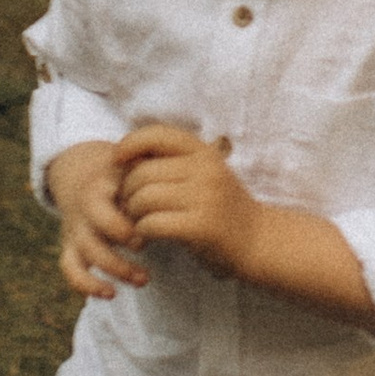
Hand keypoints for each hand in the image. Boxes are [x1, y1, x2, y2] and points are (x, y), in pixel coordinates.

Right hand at [46, 140, 144, 298]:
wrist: (90, 174)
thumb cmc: (125, 171)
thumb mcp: (135, 164)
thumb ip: (153, 170)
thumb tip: (185, 178)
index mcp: (97, 190)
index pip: (100, 211)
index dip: (122, 226)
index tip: (149, 227)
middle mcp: (83, 213)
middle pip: (92, 241)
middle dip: (119, 254)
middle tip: (146, 249)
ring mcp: (76, 232)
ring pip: (83, 257)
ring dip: (114, 270)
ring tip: (144, 279)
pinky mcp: (72, 247)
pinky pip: (71, 271)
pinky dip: (86, 285)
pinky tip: (111, 293)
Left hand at [109, 120, 259, 276]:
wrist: (257, 241)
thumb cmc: (221, 208)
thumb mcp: (205, 174)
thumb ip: (173, 163)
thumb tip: (125, 157)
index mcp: (204, 152)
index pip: (157, 134)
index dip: (130, 143)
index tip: (117, 160)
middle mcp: (206, 170)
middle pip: (142, 171)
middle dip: (126, 190)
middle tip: (129, 206)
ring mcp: (204, 198)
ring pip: (144, 198)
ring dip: (132, 213)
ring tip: (139, 220)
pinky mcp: (200, 227)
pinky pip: (152, 224)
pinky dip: (142, 230)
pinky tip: (148, 235)